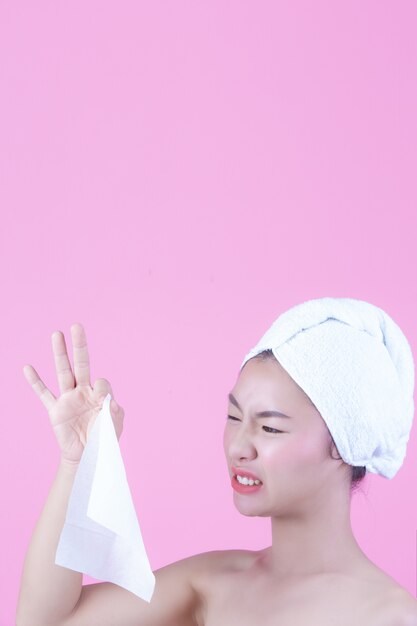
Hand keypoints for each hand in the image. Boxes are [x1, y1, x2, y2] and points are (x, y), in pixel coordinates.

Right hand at [23, 323, 124, 464]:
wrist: (88, 456)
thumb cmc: (104, 438)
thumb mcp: (114, 425)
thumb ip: (113, 411)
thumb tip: (107, 399)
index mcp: (99, 394)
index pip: (102, 382)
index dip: (103, 390)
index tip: (103, 402)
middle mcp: (83, 391)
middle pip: (81, 364)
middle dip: (79, 346)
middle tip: (76, 326)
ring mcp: (68, 399)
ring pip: (63, 372)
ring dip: (59, 354)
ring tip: (56, 334)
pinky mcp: (55, 411)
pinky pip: (44, 394)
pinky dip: (36, 382)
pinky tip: (28, 368)